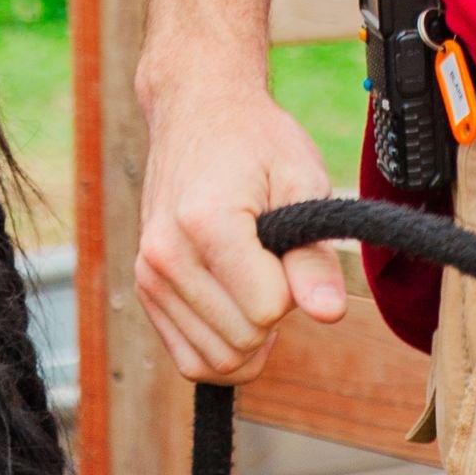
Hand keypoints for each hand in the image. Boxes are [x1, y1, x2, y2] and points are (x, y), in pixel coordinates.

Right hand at [134, 71, 344, 382]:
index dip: (295, 284)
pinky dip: (224, 350)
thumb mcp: (301, 178)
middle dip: (275, 312)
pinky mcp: (145, 290)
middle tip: (278, 260)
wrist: (199, 112)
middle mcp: (166, 256)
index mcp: (206, 223)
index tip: (291, 244)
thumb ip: (314, 252)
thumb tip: (330, 314)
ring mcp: (149, 276)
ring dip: (251, 337)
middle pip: (241, 341)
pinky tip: (241, 310)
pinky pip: (190, 359)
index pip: (267, 309)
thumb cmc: (257, 141)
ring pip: (215, 362)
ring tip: (260, 281)